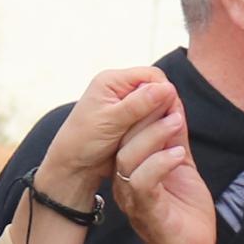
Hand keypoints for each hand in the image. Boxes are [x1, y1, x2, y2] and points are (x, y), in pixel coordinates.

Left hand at [34, 66, 174, 209]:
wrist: (73, 166)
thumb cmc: (83, 142)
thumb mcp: (111, 121)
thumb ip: (138, 104)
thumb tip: (167, 88)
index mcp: (112, 80)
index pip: (152, 76)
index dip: (164, 92)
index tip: (170, 112)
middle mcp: (120, 89)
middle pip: (156, 90)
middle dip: (161, 108)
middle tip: (162, 128)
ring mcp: (126, 105)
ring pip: (156, 107)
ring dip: (158, 121)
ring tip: (153, 137)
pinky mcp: (131, 121)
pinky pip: (152, 120)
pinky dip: (154, 129)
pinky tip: (153, 141)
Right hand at [113, 105, 218, 243]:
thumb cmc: (184, 212)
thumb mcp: (181, 165)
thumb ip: (175, 138)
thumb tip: (174, 104)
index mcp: (131, 168)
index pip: (128, 131)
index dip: (143, 108)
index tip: (163, 87)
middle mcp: (126, 181)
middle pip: (123, 140)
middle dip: (145, 115)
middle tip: (167, 96)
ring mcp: (134, 197)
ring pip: (129, 158)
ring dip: (154, 136)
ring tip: (176, 122)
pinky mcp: (147, 212)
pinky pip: (144, 183)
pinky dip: (160, 164)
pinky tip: (179, 154)